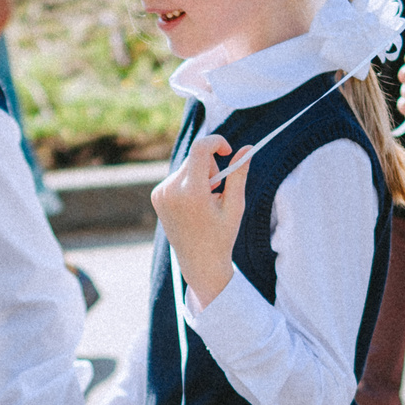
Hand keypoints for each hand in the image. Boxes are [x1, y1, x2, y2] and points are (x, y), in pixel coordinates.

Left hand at [149, 134, 248, 307]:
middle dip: (211, 166)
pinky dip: (189, 183)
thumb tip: (247, 147)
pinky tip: (193, 205)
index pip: (200, 148)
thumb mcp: (235, 205)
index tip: (228, 151)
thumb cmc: (222, 236)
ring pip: (187, 166)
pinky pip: (178, 177)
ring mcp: (161, 193)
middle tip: (218, 191)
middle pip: (195, 157)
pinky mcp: (157, 195)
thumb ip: (238, 174)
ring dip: (200, 176)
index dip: (216, 142)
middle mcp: (171, 190)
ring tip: (206, 202)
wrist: (199, 262)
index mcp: (192, 193)